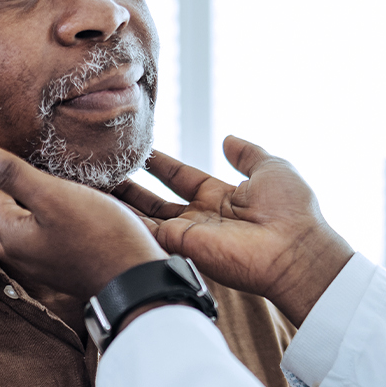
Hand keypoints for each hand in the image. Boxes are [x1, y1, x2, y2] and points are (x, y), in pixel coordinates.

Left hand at [0, 142, 166, 300]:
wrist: (135, 278)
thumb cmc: (99, 234)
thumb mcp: (55, 196)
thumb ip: (14, 174)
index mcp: (11, 235)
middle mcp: (18, 254)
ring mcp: (38, 264)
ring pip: (4, 234)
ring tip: (4, 188)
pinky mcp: (57, 267)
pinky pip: (24, 240)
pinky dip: (18, 221)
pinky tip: (36, 213)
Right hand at [112, 136, 353, 324]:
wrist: (295, 248)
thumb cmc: (291, 209)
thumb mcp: (270, 168)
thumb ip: (246, 153)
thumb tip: (228, 138)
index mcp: (220, 196)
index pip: (180, 177)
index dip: (160, 164)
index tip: (139, 150)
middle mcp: (201, 216)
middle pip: (155, 200)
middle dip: (129, 187)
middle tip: (102, 170)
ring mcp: (189, 233)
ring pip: (144, 217)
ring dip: (119, 203)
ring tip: (90, 184)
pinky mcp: (181, 246)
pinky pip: (145, 231)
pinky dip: (123, 219)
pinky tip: (100, 203)